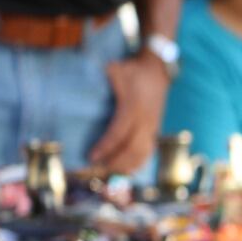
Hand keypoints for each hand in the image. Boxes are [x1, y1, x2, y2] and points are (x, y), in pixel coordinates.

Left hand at [90, 52, 169, 173]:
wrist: (158, 70)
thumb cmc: (134, 70)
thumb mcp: (117, 69)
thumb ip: (103, 77)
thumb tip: (83, 79)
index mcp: (133, 108)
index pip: (118, 133)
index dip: (105, 147)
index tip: (91, 156)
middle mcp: (145, 120)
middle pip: (132, 148)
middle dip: (115, 161)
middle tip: (98, 168)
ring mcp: (153, 126)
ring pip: (143, 153)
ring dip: (128, 165)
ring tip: (112, 172)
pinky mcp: (155, 129)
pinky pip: (149, 151)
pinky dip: (139, 162)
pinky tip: (129, 170)